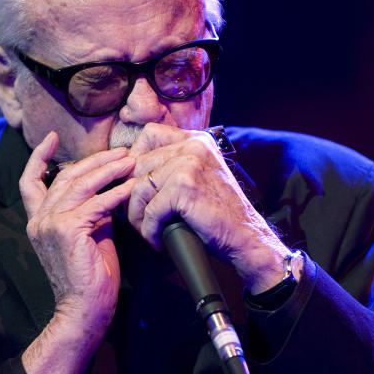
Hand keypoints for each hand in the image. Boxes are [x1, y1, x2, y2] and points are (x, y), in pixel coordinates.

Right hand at [19, 131, 134, 333]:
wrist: (84, 310)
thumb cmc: (90, 277)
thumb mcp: (89, 235)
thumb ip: (91, 211)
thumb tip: (109, 188)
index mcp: (38, 221)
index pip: (30, 182)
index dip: (38, 157)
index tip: (50, 137)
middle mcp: (39, 220)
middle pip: (64, 177)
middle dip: (94, 161)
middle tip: (120, 152)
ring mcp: (50, 225)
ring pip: (80, 185)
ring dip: (108, 170)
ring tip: (130, 161)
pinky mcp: (67, 231)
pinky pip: (95, 204)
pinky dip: (115, 193)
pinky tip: (130, 187)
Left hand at [127, 124, 290, 293]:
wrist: (245, 236)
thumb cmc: (218, 211)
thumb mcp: (198, 176)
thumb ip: (173, 163)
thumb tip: (128, 166)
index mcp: (196, 140)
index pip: (150, 134)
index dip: (135, 159)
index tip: (136, 185)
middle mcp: (193, 146)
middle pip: (138, 164)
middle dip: (131, 195)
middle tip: (138, 217)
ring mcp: (189, 164)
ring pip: (139, 188)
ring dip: (137, 215)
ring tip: (147, 230)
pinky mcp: (185, 187)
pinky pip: (150, 210)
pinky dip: (149, 230)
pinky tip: (157, 239)